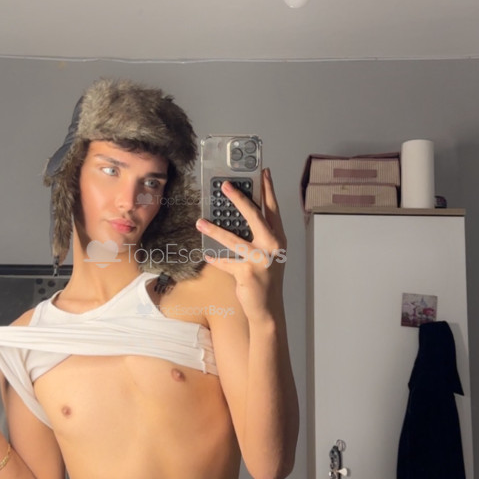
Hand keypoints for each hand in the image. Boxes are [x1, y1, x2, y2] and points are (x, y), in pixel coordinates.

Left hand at [196, 168, 287, 322]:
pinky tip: (206, 255)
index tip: (263, 171)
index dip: (268, 189)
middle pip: (255, 216)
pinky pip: (225, 262)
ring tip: (200, 222)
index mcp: (278, 238)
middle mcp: (272, 246)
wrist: (268, 307)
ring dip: (214, 230)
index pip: (273, 208)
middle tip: (225, 185)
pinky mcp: (247, 272)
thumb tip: (240, 215)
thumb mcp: (268, 253)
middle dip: (239, 198)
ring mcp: (261, 259)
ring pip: (233, 239)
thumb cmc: (265, 278)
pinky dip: (215, 259)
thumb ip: (259, 235)